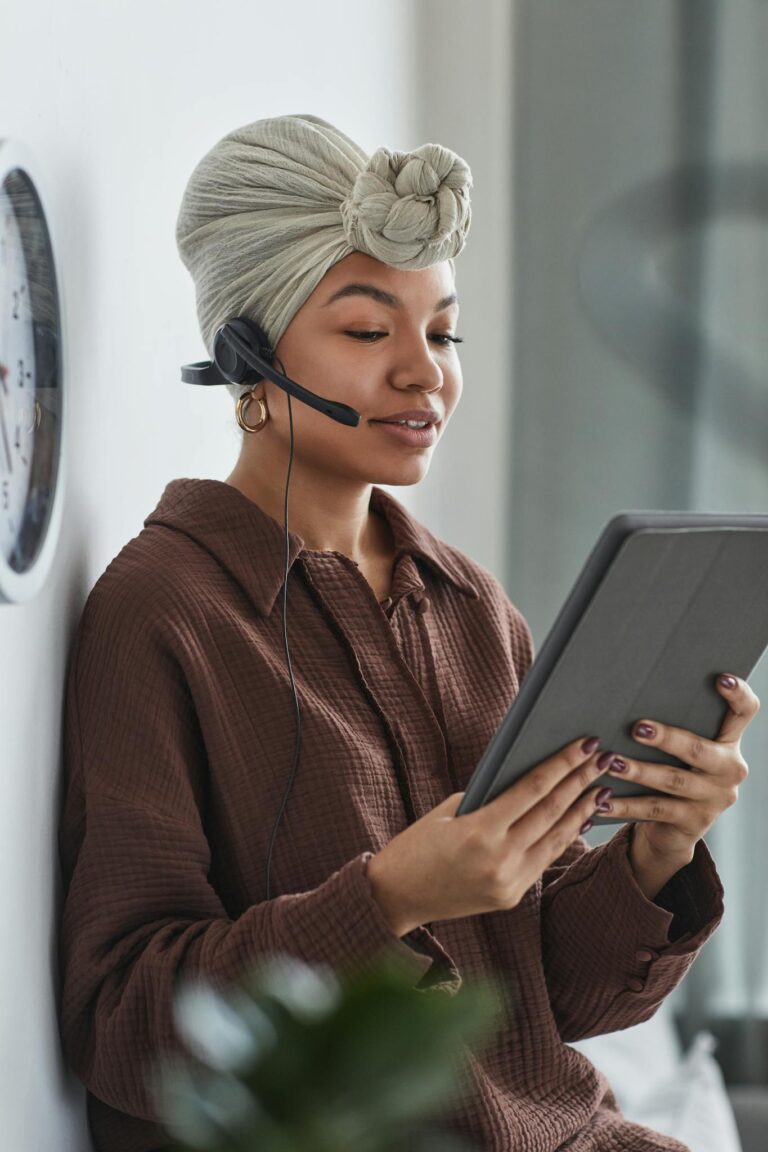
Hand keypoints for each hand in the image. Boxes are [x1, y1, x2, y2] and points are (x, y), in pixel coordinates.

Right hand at [367, 736, 611, 936]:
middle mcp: (499, 859)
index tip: (585, 744)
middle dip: (580, 781)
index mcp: (479, 832)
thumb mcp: (448, 811)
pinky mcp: (511, 896)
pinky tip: (579, 817)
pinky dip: (564, 836)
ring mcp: (509, 882)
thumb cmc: (416, 844)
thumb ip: (489, 798)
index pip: (532, 789)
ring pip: (556, 838)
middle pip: (551, 811)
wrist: (396, 897)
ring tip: (601, 786)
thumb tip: (529, 780)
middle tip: (603, 757)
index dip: (562, 764)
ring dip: (582, 810)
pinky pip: (544, 859)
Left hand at [600, 673, 759, 864]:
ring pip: (673, 781)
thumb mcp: (682, 751)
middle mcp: (729, 770)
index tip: (721, 679)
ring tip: (612, 762)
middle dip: (667, 738)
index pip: (744, 713)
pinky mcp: (694, 822)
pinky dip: (625, 805)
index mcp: (729, 743)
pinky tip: (602, 801)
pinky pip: (654, 810)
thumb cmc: (674, 772)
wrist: (675, 829)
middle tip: (637, 728)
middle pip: (699, 750)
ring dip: (639, 771)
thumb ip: (674, 726)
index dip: (738, 695)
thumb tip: (629, 694)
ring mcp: (714, 798)